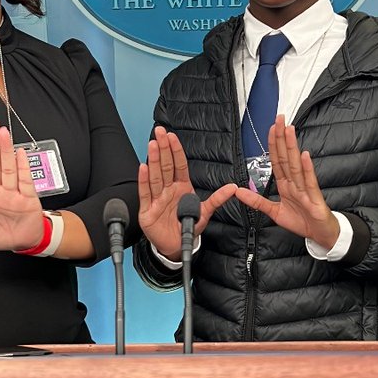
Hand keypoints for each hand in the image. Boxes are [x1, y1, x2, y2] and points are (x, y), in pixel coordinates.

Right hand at [138, 126, 236, 260]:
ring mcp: (157, 198)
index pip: (178, 165)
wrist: (177, 245)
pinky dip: (144, 181)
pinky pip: (145, 193)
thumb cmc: (188, 226)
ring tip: (152, 144)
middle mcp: (168, 190)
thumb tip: (233, 188)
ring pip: (155, 176)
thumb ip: (217, 199)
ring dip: (154, 160)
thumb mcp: (205, 211)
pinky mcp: (147, 209)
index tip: (172, 137)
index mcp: (181, 187)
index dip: (175, 151)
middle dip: (163, 148)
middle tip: (160, 132)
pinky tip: (143, 167)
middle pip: (165, 166)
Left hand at [234, 116, 339, 248]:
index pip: (278, 160)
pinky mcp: (315, 199)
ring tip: (289, 131)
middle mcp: (296, 183)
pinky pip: (310, 182)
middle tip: (280, 119)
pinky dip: (307, 169)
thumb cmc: (302, 220)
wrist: (320, 234)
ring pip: (296, 165)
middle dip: (282, 138)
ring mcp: (306, 189)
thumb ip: (257, 202)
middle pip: (287, 157)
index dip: (273, 144)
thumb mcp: (274, 212)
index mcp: (286, 184)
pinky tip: (304, 156)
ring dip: (292, 147)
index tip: (271, 127)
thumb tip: (239, 192)